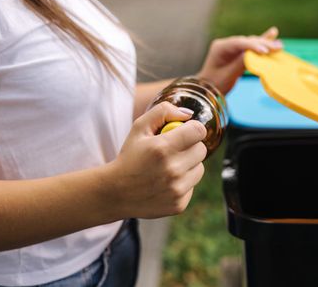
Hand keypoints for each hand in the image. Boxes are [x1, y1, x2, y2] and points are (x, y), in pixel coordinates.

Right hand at [108, 102, 207, 218]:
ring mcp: (176, 189)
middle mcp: (172, 169)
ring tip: (169, 167)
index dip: (193, 129)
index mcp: (162, 147)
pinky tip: (166, 183)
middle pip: (201, 150)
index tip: (186, 132)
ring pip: (200, 169)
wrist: (115, 193)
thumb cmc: (130, 156)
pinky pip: (192, 186)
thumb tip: (188, 114)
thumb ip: (163, 112)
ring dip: (189, 165)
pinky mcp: (178, 205)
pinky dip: (183, 183)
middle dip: (190, 147)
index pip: (198, 131)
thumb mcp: (139, 128)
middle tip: (174, 150)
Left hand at [198, 27, 281, 94]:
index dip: (253, 46)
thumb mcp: (228, 75)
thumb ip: (241, 63)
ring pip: (251, 43)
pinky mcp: (238, 52)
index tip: (265, 52)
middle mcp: (226, 44)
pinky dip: (262, 44)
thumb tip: (256, 54)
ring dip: (265, 44)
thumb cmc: (215, 84)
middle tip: (277, 47)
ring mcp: (232, 47)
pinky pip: (251, 47)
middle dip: (263, 44)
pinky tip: (273, 33)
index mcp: (220, 47)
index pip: (238, 43)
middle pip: (247, 42)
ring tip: (279, 45)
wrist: (208, 89)